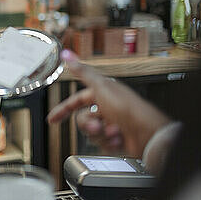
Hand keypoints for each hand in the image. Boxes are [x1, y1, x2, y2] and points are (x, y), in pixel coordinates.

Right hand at [47, 50, 170, 157]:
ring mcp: (110, 124)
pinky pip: (101, 144)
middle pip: (82, 119)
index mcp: (102, 93)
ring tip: (112, 132)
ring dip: (100, 134)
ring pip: (91, 133)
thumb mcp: (101, 86)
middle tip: (97, 126)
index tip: (53, 119)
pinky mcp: (115, 140)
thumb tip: (67, 55)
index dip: (63, 109)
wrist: (147, 134)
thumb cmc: (128, 108)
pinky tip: (118, 138)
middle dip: (88, 125)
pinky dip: (109, 142)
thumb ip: (82, 71)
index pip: (76, 100)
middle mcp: (106, 108)